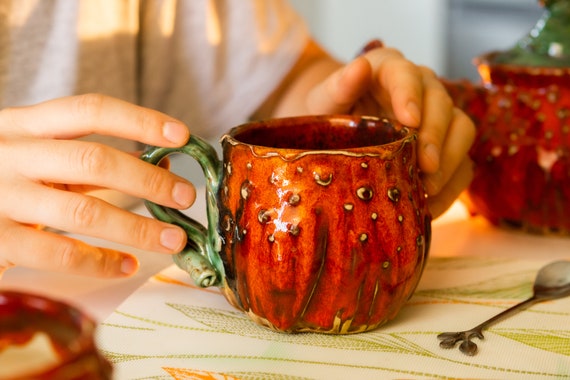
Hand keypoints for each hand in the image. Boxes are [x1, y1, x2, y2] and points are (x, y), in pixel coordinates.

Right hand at [0, 94, 194, 277]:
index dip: (140, 120)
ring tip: (173, 237)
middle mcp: (10, 154)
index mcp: (24, 126)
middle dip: (148, 180)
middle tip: (185, 195)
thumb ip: (84, 161)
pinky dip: (100, 261)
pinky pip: (58, 253)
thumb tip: (156, 164)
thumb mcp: (34, 156)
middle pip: (93, 160)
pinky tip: (126, 265)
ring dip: (137, 226)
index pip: (89, 110)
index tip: (183, 136)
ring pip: (82, 212)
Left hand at [272, 40, 475, 217]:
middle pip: (442, 102)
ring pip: (461, 129)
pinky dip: (450, 184)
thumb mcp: (325, 100)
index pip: (406, 73)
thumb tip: (360, 67)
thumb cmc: (330, 113)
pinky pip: (461, 161)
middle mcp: (421, 87)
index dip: (411, 95)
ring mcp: (436, 116)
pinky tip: (430, 204)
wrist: (337, 135)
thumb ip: (339, 86)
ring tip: (428, 188)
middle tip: (425, 165)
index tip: (409, 121)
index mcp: (389, 69)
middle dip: (435, 135)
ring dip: (450, 160)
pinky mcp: (444, 145)